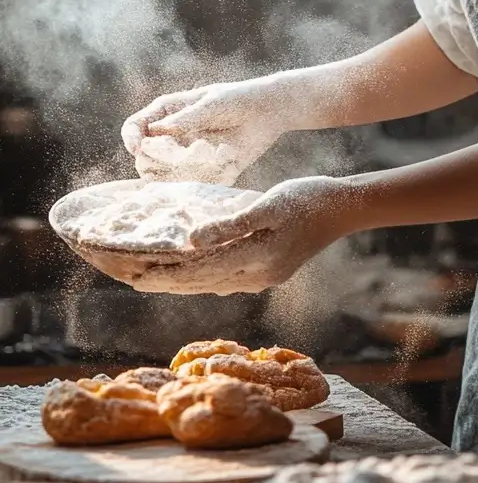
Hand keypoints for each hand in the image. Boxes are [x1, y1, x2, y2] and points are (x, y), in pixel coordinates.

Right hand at [121, 76, 291, 184]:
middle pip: (144, 157)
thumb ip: (187, 118)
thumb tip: (157, 130)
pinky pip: (189, 184)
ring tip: (198, 164)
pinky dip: (196, 182)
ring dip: (174, 175)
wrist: (267, 112)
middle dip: (152, 162)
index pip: (135, 127)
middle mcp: (171, 137)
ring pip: (163, 175)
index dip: (131, 138)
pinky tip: (216, 168)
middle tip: (174, 160)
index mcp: (166, 113)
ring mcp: (185, 156)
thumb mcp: (212, 104)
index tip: (138, 149)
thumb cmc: (237, 100)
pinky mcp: (203, 171)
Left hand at [128, 176, 350, 294]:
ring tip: (151, 279)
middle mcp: (255, 276)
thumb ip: (230, 224)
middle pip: (199, 282)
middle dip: (163, 281)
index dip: (162, 273)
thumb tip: (190, 241)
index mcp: (253, 260)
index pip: (195, 271)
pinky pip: (226, 278)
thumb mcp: (267, 205)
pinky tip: (193, 273)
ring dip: (180, 282)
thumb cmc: (306, 199)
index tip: (131, 274)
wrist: (344, 209)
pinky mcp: (269, 271)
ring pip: (211, 283)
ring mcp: (263, 278)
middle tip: (128, 279)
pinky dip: (202, 277)